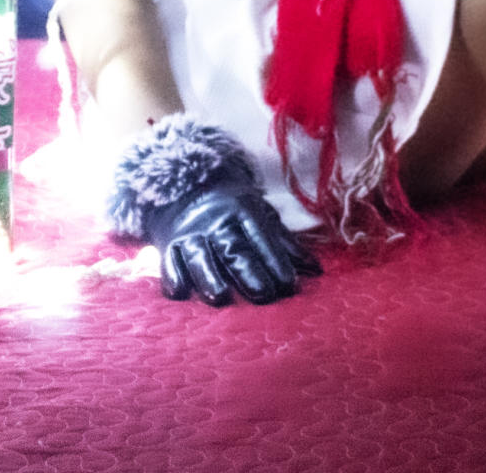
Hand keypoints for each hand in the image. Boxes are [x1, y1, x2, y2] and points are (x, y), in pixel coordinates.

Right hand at [143, 179, 321, 306]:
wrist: (186, 187)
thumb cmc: (234, 211)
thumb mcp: (261, 216)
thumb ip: (285, 244)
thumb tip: (316, 271)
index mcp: (243, 211)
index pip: (261, 237)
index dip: (275, 259)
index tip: (290, 284)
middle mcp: (216, 221)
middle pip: (232, 246)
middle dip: (248, 270)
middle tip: (264, 294)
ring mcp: (191, 232)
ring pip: (199, 254)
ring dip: (209, 275)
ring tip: (220, 297)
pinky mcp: (169, 244)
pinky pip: (168, 259)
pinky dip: (172, 274)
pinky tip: (179, 292)